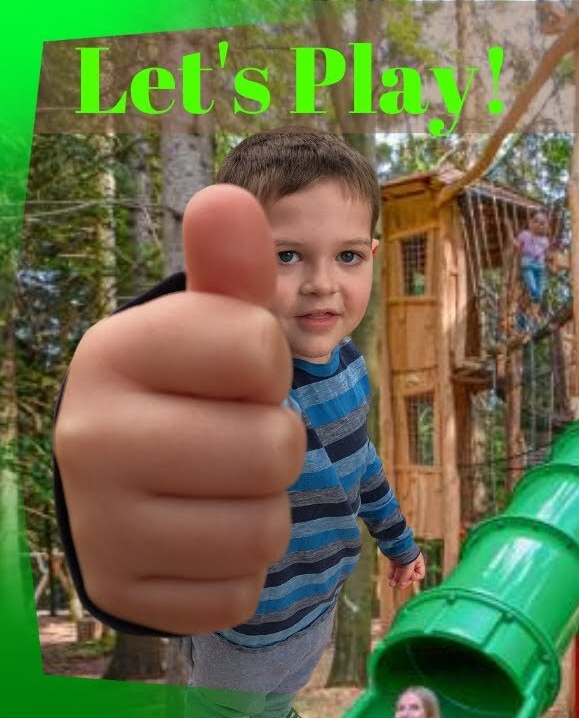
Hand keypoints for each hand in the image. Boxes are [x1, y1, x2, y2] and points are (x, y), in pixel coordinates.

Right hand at [54, 185, 303, 633]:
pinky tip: (200, 541)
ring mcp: (98, 526)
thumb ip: (229, 269)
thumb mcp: (208, 326)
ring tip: (219, 490)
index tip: (235, 371)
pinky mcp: (125, 594)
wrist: (121, 484)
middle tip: (232, 438)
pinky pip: (240, 593)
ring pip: (263, 531)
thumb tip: (229, 199)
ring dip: (263, 513)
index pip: (258, 347)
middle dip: (275, 445)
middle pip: (273, 448)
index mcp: (111, 352)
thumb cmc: (186, 391)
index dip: (269, 363)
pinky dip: (238, 572)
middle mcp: (88, 437)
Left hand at [388, 554, 425, 588]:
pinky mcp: (395, 558)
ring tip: (391, 584)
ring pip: (400, 573)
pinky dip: (392, 573)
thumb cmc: (405, 552)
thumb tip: (401, 585)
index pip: (419, 575)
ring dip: (396, 579)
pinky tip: (389, 577)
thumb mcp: (408, 565)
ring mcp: (402, 560)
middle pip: (409, 575)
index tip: (407, 574)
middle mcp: (411, 562)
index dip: (413, 577)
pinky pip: (394, 568)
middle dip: (403, 581)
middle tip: (398, 587)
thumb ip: (406, 576)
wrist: (394, 541)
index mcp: (418, 562)